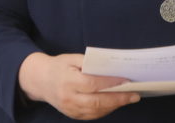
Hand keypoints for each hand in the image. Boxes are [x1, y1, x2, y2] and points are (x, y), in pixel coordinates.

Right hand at [18, 52, 139, 119]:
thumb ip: (90, 63)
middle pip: (97, 101)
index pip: (92, 83)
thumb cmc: (59, 66)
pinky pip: (92, 115)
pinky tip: (115, 102)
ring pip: (96, 110)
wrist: (40, 81)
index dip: (110, 83)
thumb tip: (111, 69)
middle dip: (118, 98)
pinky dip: (106, 109)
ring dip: (114, 105)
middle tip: (134, 95)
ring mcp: (70, 109)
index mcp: (68, 80)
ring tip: (129, 98)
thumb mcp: (72, 58)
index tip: (126, 79)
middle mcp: (68, 97)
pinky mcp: (72, 115)